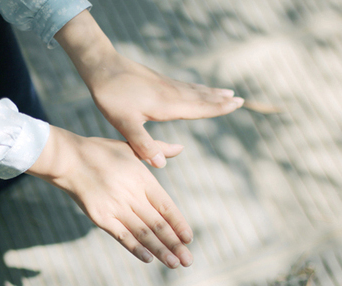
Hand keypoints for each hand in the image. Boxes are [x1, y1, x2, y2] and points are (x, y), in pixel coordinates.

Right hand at [26, 126, 193, 267]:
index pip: (166, 206)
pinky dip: (136, 248)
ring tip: (174, 264)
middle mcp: (132, 195)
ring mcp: (116, 207)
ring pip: (143, 233)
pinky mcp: (100, 217)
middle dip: (175, 244)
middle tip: (188, 261)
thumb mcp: (131, 146)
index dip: (179, 224)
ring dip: (161, 250)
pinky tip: (149, 259)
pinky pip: (122, 236)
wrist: (67, 159)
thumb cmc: (100, 151)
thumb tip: (181, 148)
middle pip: (158, 224)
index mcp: (142, 178)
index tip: (189, 238)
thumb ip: (157, 150)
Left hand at [87, 56, 244, 167]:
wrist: (102, 65)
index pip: (199, 108)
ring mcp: (165, 85)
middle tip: (240, 99)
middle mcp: (171, 93)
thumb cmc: (111, 95)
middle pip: (201, 98)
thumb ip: (142, 143)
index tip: (236, 104)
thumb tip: (161, 164)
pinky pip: (184, 85)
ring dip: (211, 93)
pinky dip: (196, 88)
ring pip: (194, 90)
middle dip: (220, 100)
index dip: (218, 108)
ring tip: (226, 92)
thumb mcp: (124, 123)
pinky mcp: (158, 80)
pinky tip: (196, 89)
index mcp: (166, 105)